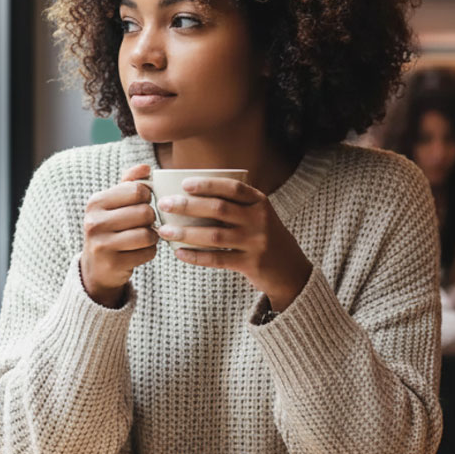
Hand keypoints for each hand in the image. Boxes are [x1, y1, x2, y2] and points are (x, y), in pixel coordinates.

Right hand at [80, 163, 157, 307]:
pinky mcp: (112, 263)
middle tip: (144, 224)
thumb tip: (146, 167)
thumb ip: (130, 182)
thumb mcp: (114, 203)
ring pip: (148, 234)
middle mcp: (94, 222)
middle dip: (151, 219)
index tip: (142, 204)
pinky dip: (149, 252)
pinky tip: (138, 251)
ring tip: (143, 237)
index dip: (148, 197)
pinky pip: (148, 253)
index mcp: (96, 202)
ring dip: (152, 236)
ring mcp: (101, 244)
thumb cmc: (111, 228)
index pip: (138, 190)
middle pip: (145, 212)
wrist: (96, 266)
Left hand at [156, 175, 313, 312]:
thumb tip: (190, 197)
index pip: (233, 188)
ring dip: (186, 232)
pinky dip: (196, 256)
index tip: (184, 184)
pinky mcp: (251, 264)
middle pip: (219, 209)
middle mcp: (260, 221)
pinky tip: (179, 252)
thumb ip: (235, 206)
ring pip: (214, 236)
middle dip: (188, 206)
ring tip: (164, 231)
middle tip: (165, 204)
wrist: (290, 269)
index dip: (208, 185)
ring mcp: (256, 243)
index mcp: (260, 203)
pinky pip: (218, 259)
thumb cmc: (265, 237)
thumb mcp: (259, 216)